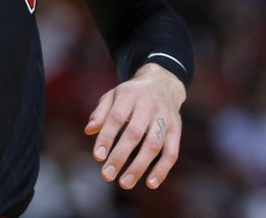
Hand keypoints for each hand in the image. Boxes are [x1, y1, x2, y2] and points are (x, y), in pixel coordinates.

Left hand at [85, 63, 185, 189]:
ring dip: (139, 166)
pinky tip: (150, 183)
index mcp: (130, 95)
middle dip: (119, 156)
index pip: (116, 117)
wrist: (163, 83)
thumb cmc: (131, 94)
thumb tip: (89, 131)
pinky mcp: (176, 129)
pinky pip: (172, 152)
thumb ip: (100, 113)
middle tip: (106, 176)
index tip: (97, 157)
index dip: (107, 137)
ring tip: (125, 183)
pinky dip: (162, 169)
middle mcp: (149, 105)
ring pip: (154, 144)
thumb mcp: (113, 96)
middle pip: (134, 133)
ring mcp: (165, 117)